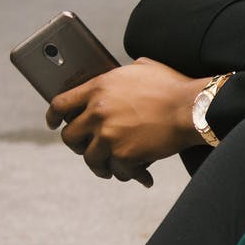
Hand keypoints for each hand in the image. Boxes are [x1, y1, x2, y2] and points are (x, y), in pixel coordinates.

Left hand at [46, 58, 208, 185]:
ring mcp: (108, 135)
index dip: (53, 117)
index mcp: (98, 88)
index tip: (53, 124)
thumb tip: (116, 81)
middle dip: (77, 146)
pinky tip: (143, 176)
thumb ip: (120, 76)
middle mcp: (97, 111)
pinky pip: (117, 172)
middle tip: (87, 149)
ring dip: (101, 166)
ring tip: (112, 169)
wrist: (191, 108)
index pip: (60, 104)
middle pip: (70, 136)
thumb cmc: (172, 87)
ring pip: (90, 159)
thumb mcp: (141, 69)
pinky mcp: (123, 155)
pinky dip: (130, 175)